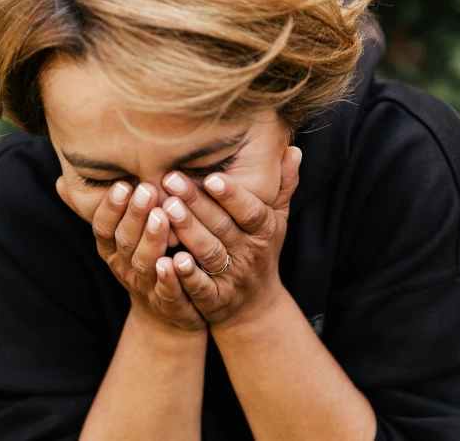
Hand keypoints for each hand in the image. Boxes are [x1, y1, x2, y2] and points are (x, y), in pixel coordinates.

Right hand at [58, 178, 206, 333]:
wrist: (166, 316)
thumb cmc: (142, 263)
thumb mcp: (118, 238)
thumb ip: (97, 211)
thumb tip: (62, 182)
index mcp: (112, 250)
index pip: (104, 228)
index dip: (111, 208)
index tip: (122, 184)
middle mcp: (125, 267)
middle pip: (125, 241)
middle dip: (134, 215)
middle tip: (146, 190)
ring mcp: (146, 287)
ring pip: (145, 264)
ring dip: (151, 240)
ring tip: (161, 216)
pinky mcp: (171, 305)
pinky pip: (169, 292)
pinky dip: (173, 278)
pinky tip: (179, 260)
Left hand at [159, 146, 301, 328]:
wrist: (255, 307)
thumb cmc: (259, 252)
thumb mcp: (275, 221)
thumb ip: (282, 187)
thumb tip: (293, 150)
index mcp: (263, 231)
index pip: (250, 211)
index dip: (232, 195)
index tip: (211, 176)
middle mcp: (249, 254)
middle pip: (223, 227)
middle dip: (197, 204)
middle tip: (171, 180)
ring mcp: (232, 278)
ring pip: (208, 253)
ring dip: (188, 232)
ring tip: (165, 208)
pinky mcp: (214, 300)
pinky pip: (199, 288)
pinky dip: (184, 276)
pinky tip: (166, 260)